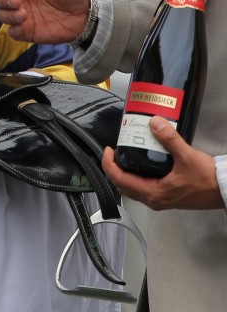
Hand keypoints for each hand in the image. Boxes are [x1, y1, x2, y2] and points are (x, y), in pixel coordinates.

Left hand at [101, 118, 224, 209]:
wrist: (224, 191)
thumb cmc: (208, 180)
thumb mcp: (187, 156)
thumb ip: (170, 139)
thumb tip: (154, 123)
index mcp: (154, 193)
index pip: (120, 179)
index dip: (109, 164)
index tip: (108, 150)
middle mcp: (154, 200)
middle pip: (122, 185)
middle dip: (113, 168)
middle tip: (113, 152)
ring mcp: (160, 200)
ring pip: (131, 189)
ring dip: (123, 174)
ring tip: (123, 157)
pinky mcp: (166, 198)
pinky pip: (142, 189)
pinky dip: (135, 177)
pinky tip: (140, 165)